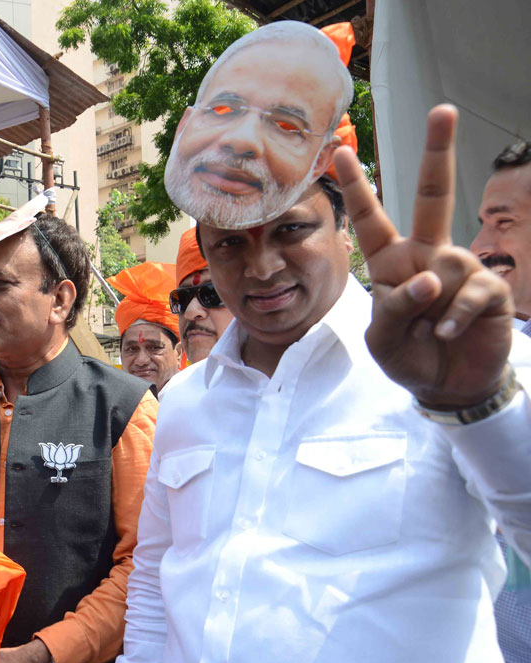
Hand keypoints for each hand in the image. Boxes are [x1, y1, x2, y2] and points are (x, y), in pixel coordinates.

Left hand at [334, 105, 513, 408]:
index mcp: (392, 262)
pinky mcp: (489, 288)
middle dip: (438, 152)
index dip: (357, 188)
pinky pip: (469, 293)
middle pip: (434, 196)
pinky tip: (448, 333)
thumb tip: (430, 278)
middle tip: (443, 109)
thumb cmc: (410, 355)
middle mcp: (427, 255)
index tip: (341, 153)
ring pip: (444, 272)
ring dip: (431, 308)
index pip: (370, 220)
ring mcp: (461, 268)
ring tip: (431, 333)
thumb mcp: (383, 339)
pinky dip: (453, 318)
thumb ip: (394, 309)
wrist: (447, 386)